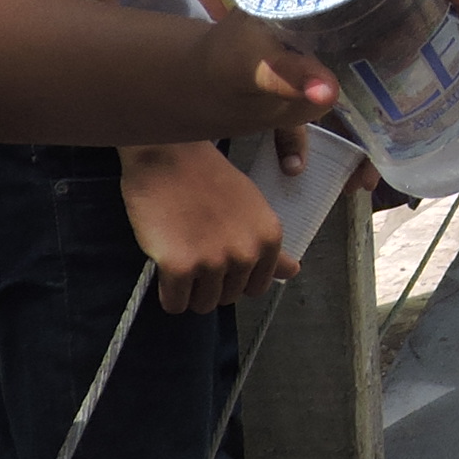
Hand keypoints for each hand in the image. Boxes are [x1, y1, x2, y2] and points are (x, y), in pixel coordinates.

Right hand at [120, 141, 294, 313]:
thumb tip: (294, 271)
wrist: (168, 154)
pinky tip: (164, 267)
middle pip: (229, 298)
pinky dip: (168, 294)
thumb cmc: (206, 176)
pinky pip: (174, 304)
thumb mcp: (251, 206)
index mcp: (269, 238)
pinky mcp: (179, 267)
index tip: (220, 257)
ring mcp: (213, 261)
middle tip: (195, 251)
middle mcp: (247, 253)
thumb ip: (269, 245)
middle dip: (211, 283)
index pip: (257, 287)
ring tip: (180, 256)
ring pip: (202, 304)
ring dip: (189, 290)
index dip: (236, 277)